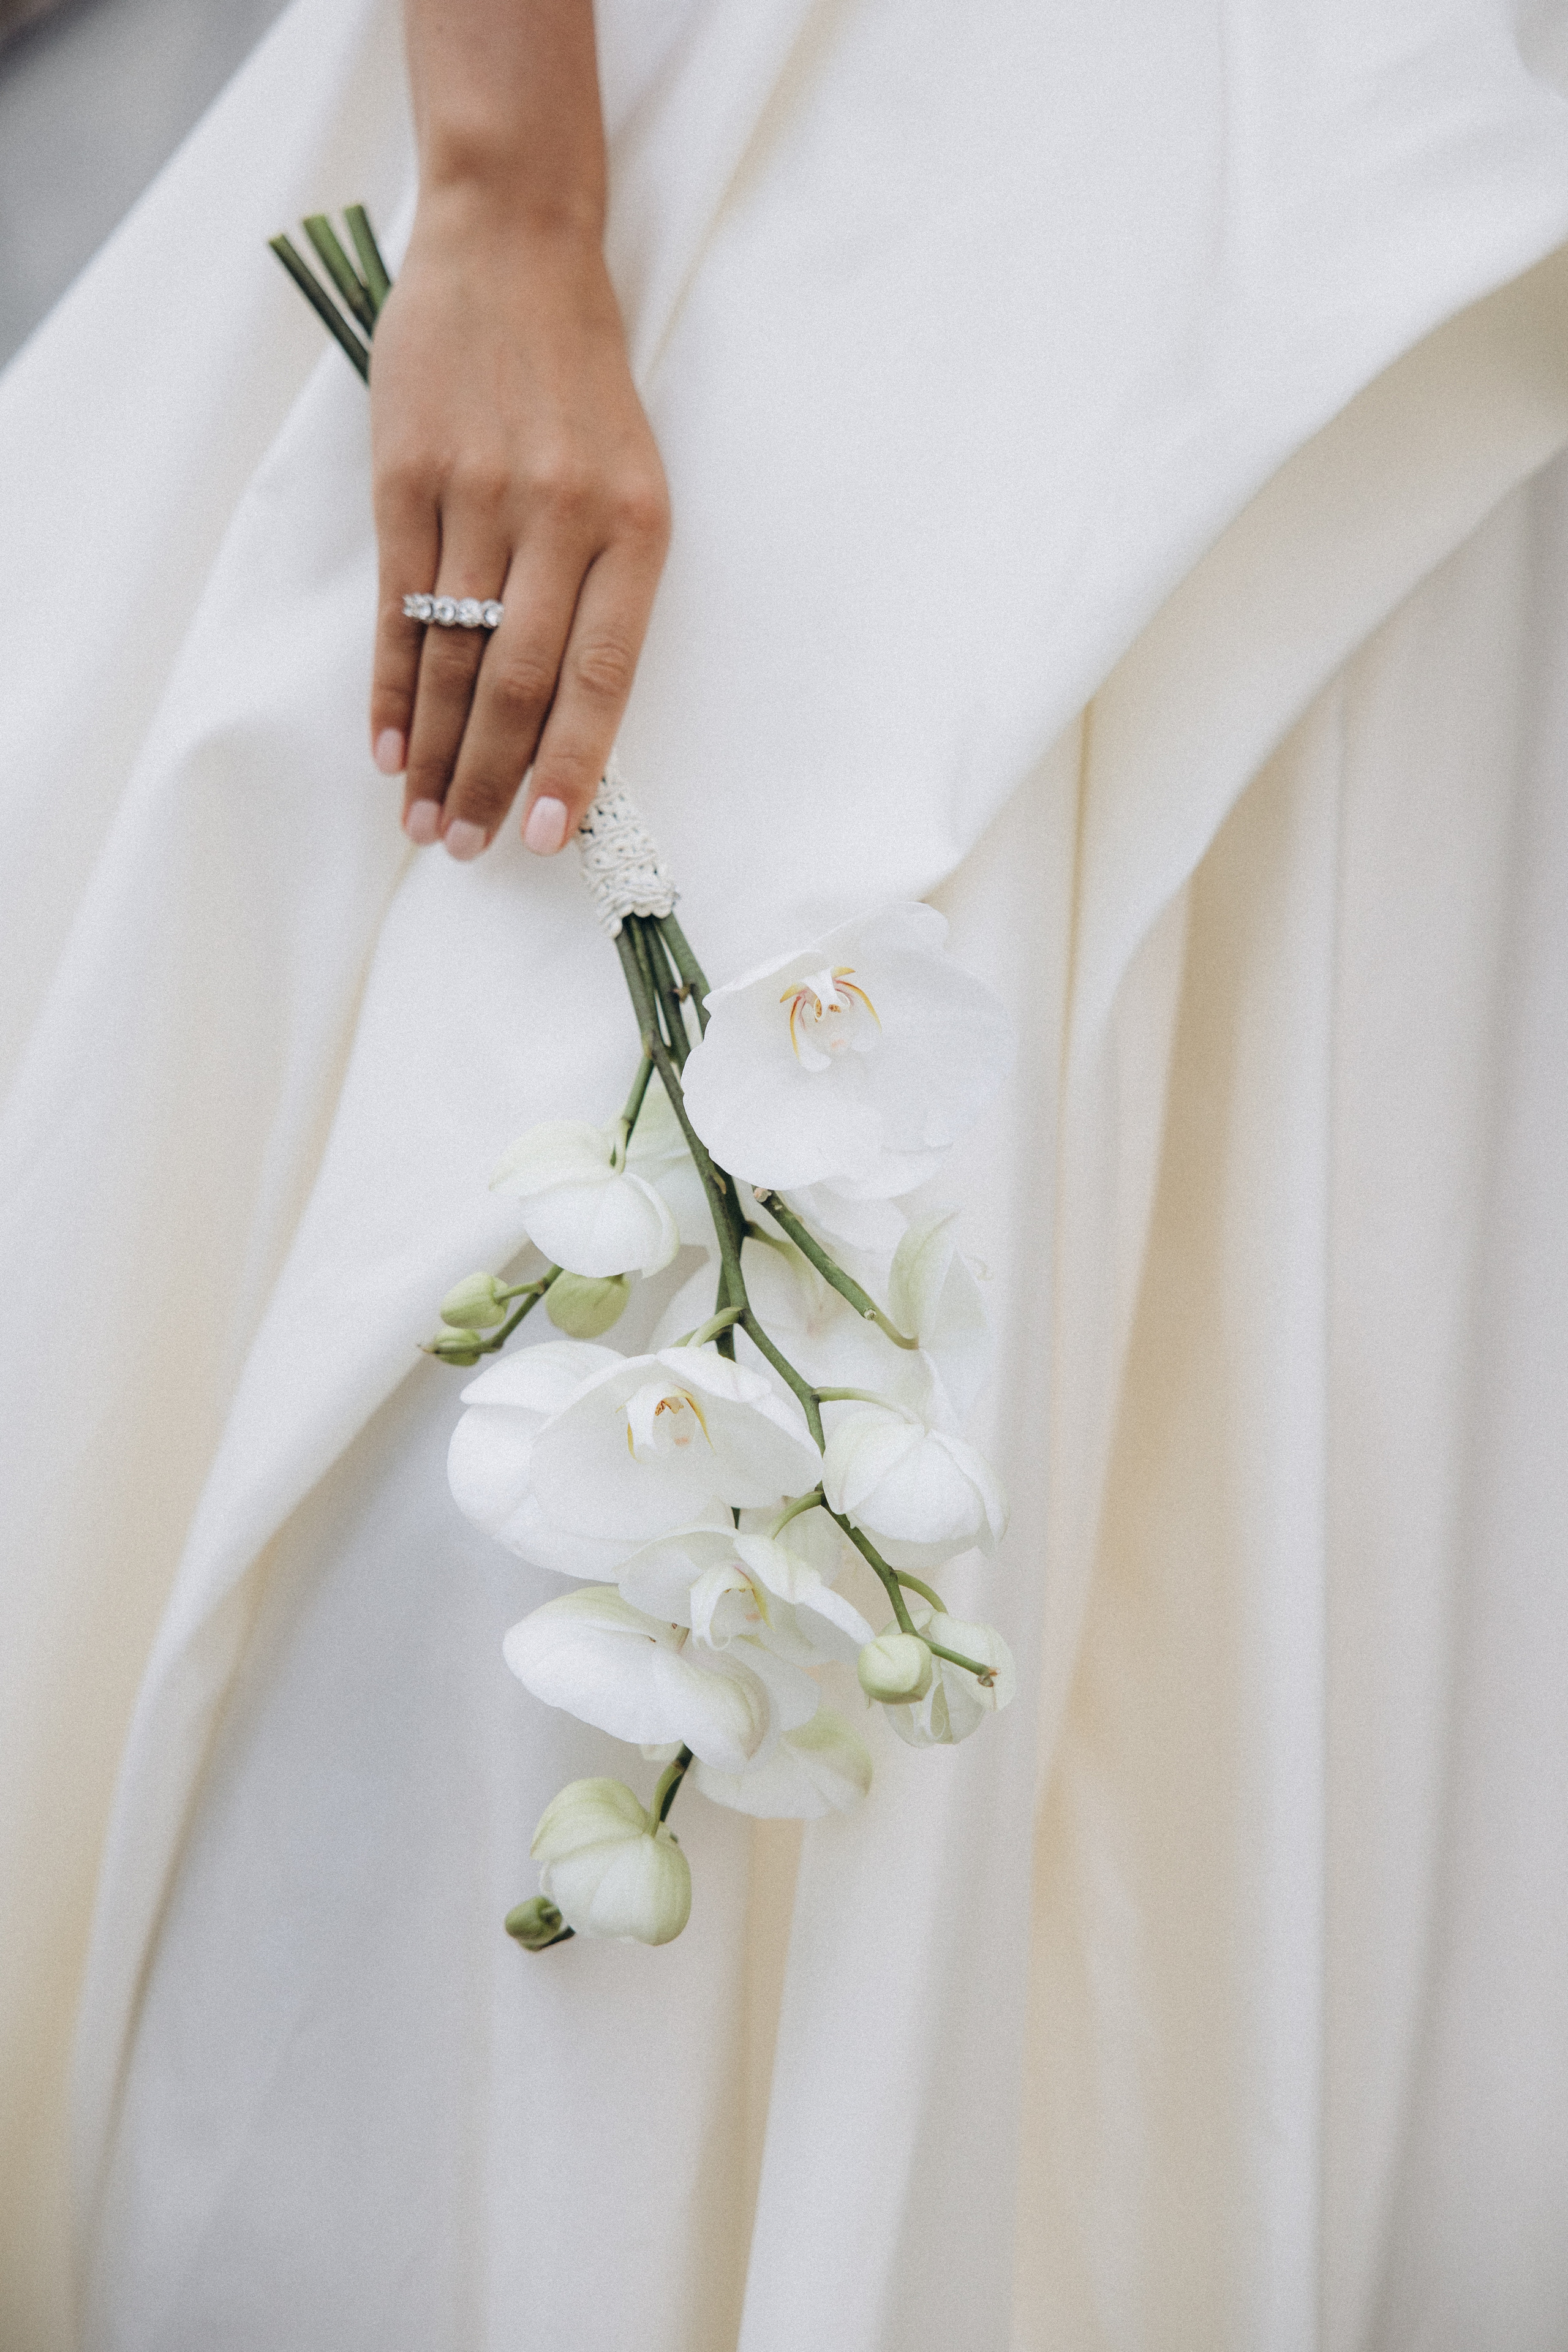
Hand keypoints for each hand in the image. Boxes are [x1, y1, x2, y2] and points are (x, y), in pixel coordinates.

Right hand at [367, 190, 669, 859]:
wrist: (513, 247)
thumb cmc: (580, 379)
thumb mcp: (630, 473)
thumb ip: (605, 580)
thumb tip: (568, 710)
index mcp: (635, 526)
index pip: (602, 674)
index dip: (571, 764)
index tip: (544, 837)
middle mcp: (559, 517)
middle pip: (517, 681)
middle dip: (489, 778)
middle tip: (467, 847)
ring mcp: (477, 497)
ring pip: (450, 656)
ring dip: (433, 752)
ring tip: (421, 818)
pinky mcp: (406, 478)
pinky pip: (396, 607)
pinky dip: (389, 687)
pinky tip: (386, 747)